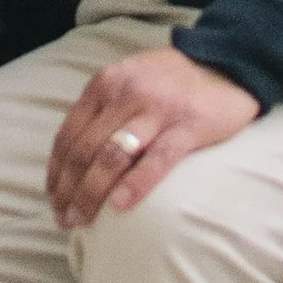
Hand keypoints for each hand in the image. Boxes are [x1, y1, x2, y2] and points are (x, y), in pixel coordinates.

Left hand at [47, 45, 258, 229]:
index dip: (56, 172)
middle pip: (85, 150)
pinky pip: (157, 160)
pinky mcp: (188, 126)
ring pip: (112, 157)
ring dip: (91, 193)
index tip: (53, 199)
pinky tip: (120, 207)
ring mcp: (158, 109)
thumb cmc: (172, 80)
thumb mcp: (129, 81)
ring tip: (82, 220)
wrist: (229, 62)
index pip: (69, 134)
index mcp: (107, 83)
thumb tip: (73, 156)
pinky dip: (135, 185)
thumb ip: (103, 109)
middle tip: (63, 219)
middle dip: (68, 190)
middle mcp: (127, 93)